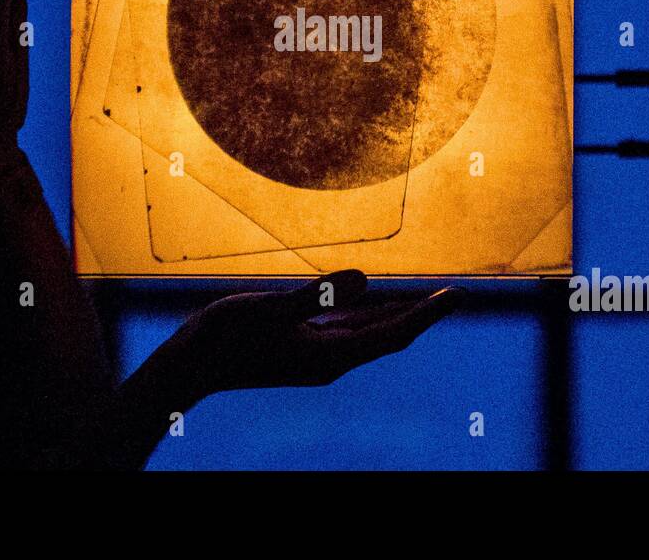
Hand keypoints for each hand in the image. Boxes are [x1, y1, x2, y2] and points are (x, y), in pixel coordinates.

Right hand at [152, 270, 464, 401]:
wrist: (190, 368)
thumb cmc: (226, 337)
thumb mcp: (272, 307)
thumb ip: (318, 294)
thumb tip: (366, 279)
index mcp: (329, 356)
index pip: (393, 333)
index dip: (427, 314)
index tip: (457, 296)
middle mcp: (329, 361)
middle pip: (389, 336)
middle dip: (422, 315)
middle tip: (456, 295)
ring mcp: (316, 357)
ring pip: (370, 335)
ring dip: (398, 316)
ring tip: (427, 300)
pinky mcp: (301, 350)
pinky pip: (348, 332)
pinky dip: (369, 316)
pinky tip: (372, 304)